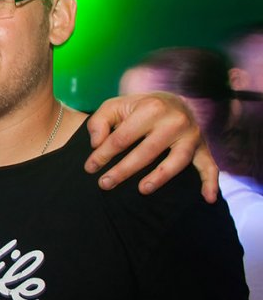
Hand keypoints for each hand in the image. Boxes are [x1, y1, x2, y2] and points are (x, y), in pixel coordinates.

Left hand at [85, 92, 218, 201]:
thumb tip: (96, 143)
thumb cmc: (136, 109)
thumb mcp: (114, 107)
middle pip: (146, 151)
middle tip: (104, 184)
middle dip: (123, 170)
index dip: (103, 154)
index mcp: (151, 108)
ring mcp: (191, 135)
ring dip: (159, 177)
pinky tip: (208, 198)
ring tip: (142, 190)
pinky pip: (209, 166)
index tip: (89, 168)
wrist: (170, 101)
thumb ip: (99, 122)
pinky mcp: (202, 147)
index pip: (122, 138)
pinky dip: (210, 182)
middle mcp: (175, 121)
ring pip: (176, 161)